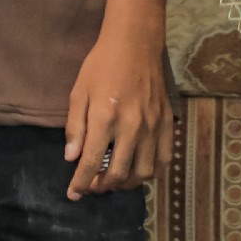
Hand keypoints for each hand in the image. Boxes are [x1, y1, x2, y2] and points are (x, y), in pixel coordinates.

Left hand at [63, 27, 170, 199]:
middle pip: (119, 173)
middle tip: (91, 186)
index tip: (73, 194)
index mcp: (106, 118)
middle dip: (102, 186)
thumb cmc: (100, 67)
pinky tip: (137, 171)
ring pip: (144, 172)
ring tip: (112, 181)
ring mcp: (154, 128)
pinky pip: (164, 160)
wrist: (135, 46)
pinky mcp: (168, 125)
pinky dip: (150, 173)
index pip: (92, 162)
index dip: (81, 182)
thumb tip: (72, 158)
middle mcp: (133, 127)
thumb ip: (75, 127)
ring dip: (126, 184)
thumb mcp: (78, 93)